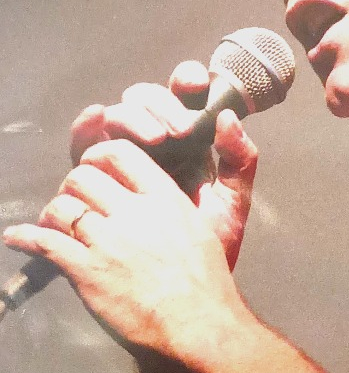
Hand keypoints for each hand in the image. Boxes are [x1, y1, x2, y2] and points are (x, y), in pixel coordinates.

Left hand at [3, 138, 243, 362]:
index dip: (97, 157)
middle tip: (74, 207)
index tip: (93, 169)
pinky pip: (45, 243)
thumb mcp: (203, 230)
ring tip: (51, 227)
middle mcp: (134, 213)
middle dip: (71, 189)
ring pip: (60, 207)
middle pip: (82, 178)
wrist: (200, 326)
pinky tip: (16, 238)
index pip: (119, 154)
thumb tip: (160, 200)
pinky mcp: (87, 271)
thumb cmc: (207, 286)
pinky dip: (25, 238)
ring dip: (51, 216)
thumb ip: (174, 208)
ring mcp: (108, 241)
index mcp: (164, 199)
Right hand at [69, 61, 256, 267]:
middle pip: (144, 101)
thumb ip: (240, 161)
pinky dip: (87, 126)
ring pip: (116, 117)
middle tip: (179, 131)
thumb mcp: (233, 205)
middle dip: (160, 106)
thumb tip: (229, 116)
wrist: (184, 292)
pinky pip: (84, 143)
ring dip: (131, 117)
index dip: (185, 80)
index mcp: (187, 142)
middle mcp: (152, 143)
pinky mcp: (96, 177)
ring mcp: (122, 158)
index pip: (182, 96)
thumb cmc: (210, 247)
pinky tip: (94, 120)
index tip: (195, 83)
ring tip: (154, 138)